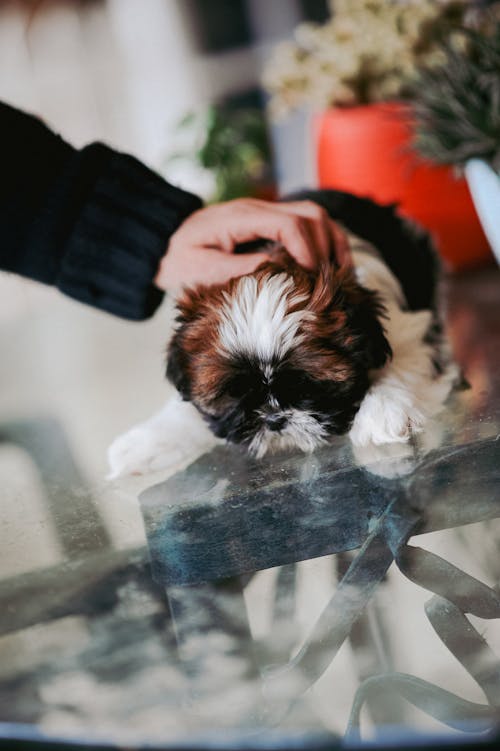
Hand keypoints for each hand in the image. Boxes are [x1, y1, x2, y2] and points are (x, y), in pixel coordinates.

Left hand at [154, 198, 350, 292]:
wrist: (159, 243)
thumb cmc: (176, 260)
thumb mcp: (201, 271)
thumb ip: (239, 269)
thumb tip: (279, 271)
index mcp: (240, 217)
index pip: (288, 223)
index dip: (307, 250)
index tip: (312, 277)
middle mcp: (257, 208)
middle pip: (310, 213)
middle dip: (326, 246)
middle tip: (329, 280)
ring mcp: (264, 213)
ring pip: (314, 214)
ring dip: (331, 241)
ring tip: (338, 274)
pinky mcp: (267, 222)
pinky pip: (305, 223)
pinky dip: (322, 241)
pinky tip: (327, 265)